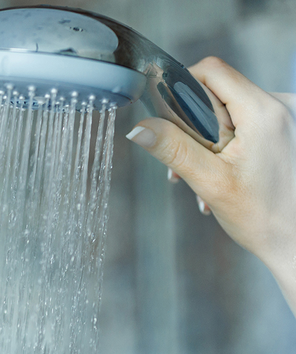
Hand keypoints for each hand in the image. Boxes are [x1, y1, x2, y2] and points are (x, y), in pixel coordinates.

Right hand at [126, 57, 295, 275]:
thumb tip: (139, 128)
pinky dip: (229, 145)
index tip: (169, 119)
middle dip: (195, 126)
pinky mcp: (287, 129)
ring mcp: (287, 117)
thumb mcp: (210, 182)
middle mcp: (282, 105)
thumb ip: (173, 149)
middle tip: (189, 164)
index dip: (182, 87)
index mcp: (264, 111)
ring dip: (210, 141)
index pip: (212, 71)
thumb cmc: (264, 216)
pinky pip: (247, 122)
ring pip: (231, 109)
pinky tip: (223, 175)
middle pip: (220, 92)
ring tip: (205, 178)